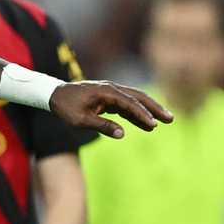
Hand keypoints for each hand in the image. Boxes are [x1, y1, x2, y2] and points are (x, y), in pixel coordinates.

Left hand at [49, 82, 172, 137]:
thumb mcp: (80, 120)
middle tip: (170, 118)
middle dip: (155, 108)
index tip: (154, 125)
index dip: (142, 115)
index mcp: (106, 92)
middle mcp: (111, 88)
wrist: (53, 95)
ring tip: (163, 122)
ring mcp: (110, 92)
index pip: (129, 103)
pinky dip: (136, 114)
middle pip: (138, 97)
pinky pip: (126, 105)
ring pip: (135, 100)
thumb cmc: (65, 107)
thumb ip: (102, 126)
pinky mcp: (108, 97)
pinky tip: (145, 125)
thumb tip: (122, 134)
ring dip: (149, 110)